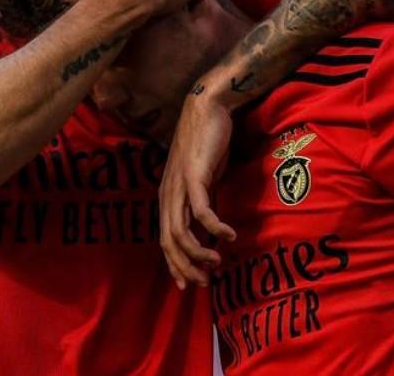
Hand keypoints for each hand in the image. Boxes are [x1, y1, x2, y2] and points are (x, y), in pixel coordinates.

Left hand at [159, 89, 236, 288]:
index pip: (165, 239)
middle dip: (185, 266)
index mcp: (168, 196)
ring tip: (217, 263)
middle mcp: (168, 193)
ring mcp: (179, 185)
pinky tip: (228, 236)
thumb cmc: (206, 145)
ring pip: (181, 230)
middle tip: (204, 282)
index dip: (175, 264)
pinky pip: (201, 209)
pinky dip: (213, 227)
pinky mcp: (195, 175)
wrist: (207, 108)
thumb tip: (210, 229)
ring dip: (198, 252)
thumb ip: (202, 203)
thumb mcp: (203, 180)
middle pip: (169, 241)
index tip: (189, 284)